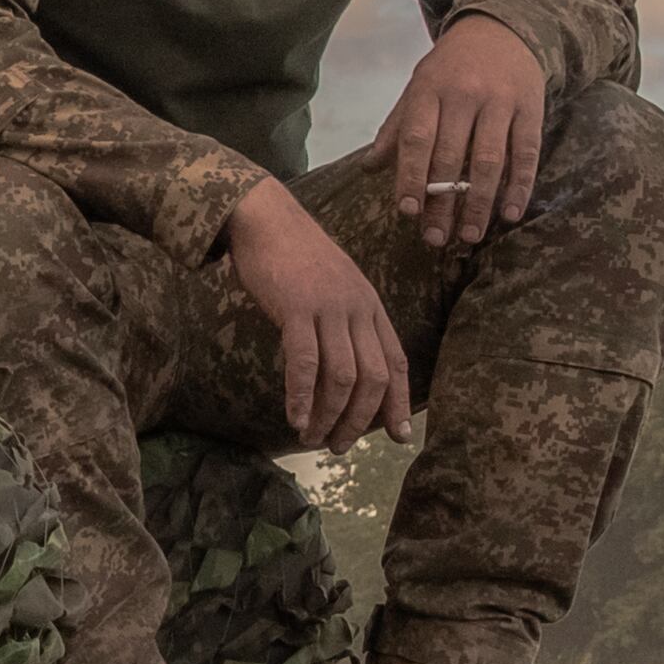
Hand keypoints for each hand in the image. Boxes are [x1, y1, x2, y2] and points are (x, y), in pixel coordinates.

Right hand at [228, 177, 413, 447]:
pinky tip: (295, 417)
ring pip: (343, 376)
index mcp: (370, 305)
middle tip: (339, 446)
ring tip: (313, 438)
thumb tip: (344, 366)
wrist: (264, 217)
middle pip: (374, 378)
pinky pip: (305, 362)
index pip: (396, 362)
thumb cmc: (294, 254)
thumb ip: (344, 321)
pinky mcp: (297, 307)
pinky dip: (302, 395)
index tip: (397, 437)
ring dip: (329, 415)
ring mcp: (329, 307)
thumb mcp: (334, 286)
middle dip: (359, 420)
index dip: (398, 403)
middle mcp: (358, 308)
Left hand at [380, 13, 548, 252]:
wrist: (502, 29)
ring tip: (471, 235)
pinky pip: (526, 153)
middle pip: (451, 156)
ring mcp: (500, 101)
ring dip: (479, 202)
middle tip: (436, 238)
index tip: (408, 211)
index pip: (416, 138)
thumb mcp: (418, 87)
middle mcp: (464, 94)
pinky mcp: (531, 108)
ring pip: (490, 159)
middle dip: (443, 201)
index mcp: (428, 89)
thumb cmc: (451, 68)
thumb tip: (368, 169)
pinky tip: (510, 213)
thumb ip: (396, 128)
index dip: (411, 175)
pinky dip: (520, 186)